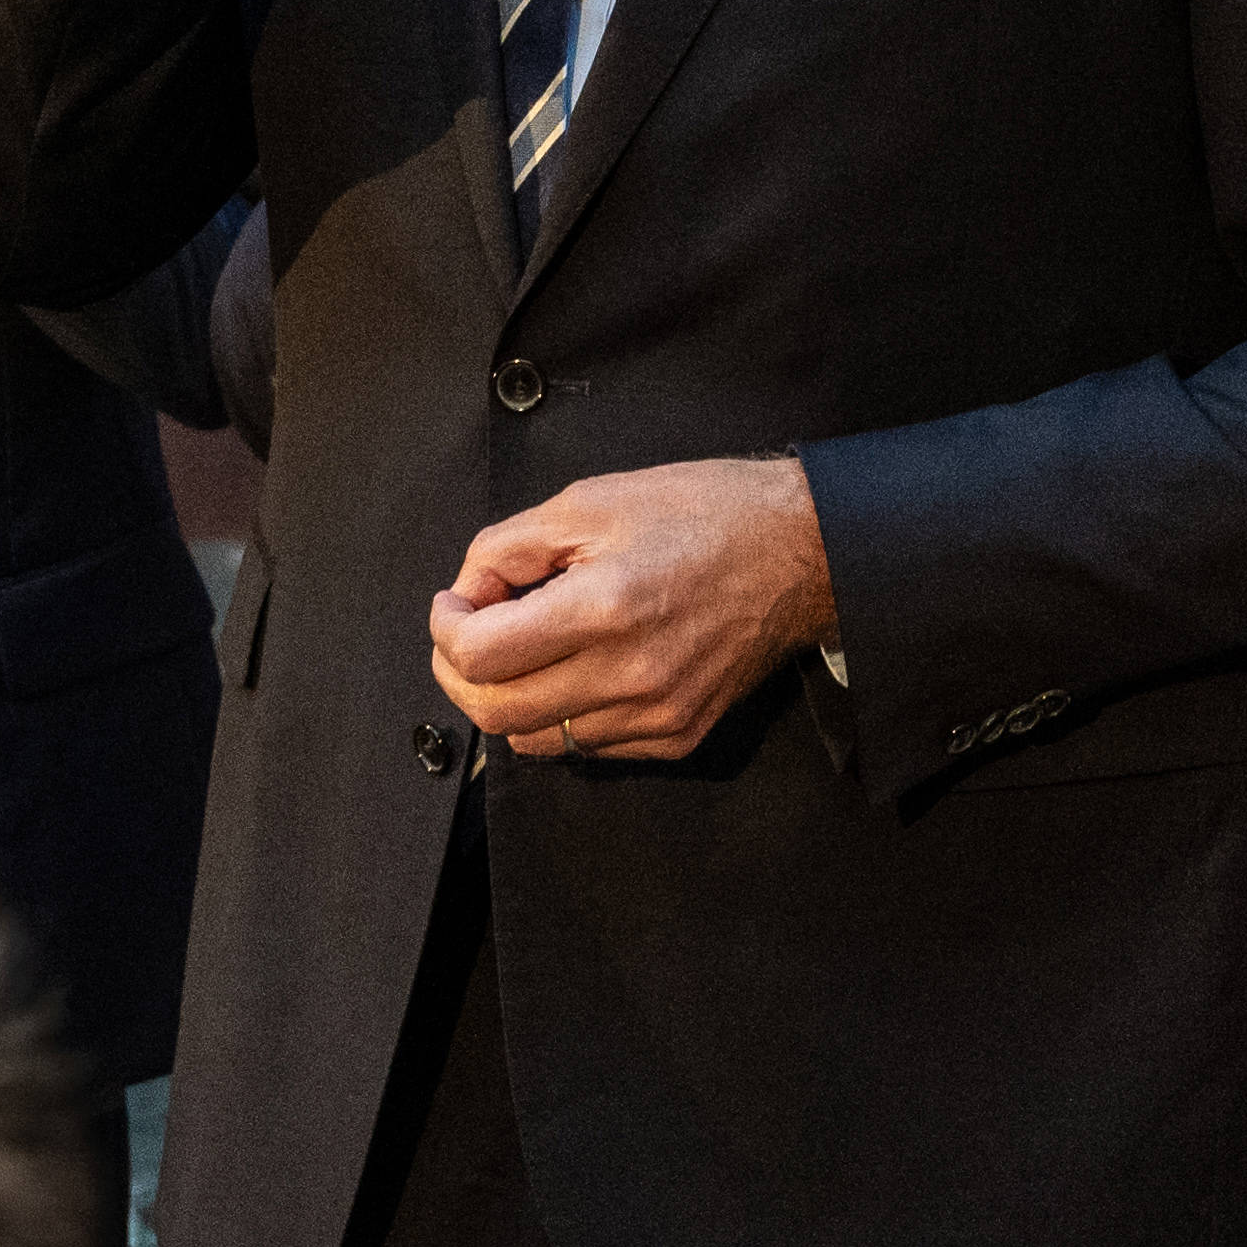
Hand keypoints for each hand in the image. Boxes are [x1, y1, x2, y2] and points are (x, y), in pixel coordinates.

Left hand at [425, 457, 830, 760]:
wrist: (801, 552)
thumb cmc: (704, 513)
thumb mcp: (593, 500)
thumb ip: (510, 546)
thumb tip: (468, 591)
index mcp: (605, 608)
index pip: (480, 656)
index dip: (445, 629)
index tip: (456, 604)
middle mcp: (630, 675)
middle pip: (496, 713)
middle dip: (459, 673)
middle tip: (469, 633)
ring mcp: (657, 714)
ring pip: (536, 740)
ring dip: (509, 698)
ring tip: (525, 649)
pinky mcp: (678, 734)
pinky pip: (588, 746)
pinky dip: (562, 713)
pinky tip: (579, 667)